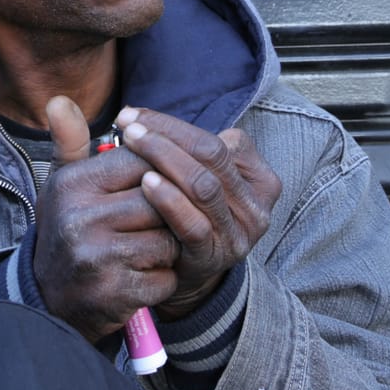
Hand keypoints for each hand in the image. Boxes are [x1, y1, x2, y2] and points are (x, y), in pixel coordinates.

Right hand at [31, 96, 179, 341]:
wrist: (48, 302)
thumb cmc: (66, 231)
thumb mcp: (62, 186)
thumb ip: (70, 142)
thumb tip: (60, 99)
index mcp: (74, 185)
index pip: (142, 161)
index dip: (161, 174)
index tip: (158, 188)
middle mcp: (81, 218)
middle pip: (161, 200)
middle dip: (166, 214)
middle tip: (153, 226)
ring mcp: (98, 257)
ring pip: (168, 240)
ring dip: (166, 250)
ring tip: (144, 253)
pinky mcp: (115, 292)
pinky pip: (165, 278)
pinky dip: (162, 281)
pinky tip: (140, 279)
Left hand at [114, 106, 281, 320]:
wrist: (185, 275)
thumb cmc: (188, 215)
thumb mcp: (199, 180)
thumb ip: (184, 150)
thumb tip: (134, 115)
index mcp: (261, 180)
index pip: (221, 140)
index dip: (175, 124)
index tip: (135, 115)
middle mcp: (256, 207)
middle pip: (213, 156)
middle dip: (167, 135)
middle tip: (128, 125)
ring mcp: (238, 234)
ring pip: (204, 186)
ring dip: (165, 158)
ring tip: (133, 143)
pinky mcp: (214, 257)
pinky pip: (194, 224)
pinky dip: (169, 200)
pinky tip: (145, 182)